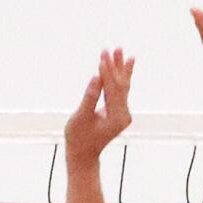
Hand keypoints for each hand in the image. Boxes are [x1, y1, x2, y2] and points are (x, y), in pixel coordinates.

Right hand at [64, 48, 133, 163]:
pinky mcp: (119, 113)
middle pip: (121, 85)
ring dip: (119, 69)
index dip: (107, 71)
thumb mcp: (81, 117)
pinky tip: (123, 67)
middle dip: (116, 66)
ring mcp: (123, 114)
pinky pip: (120, 92)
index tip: (103, 55)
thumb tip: (96, 78)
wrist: (83, 155)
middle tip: (116, 48)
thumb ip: (90, 97)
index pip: (113, 89)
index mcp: (117, 117)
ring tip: (121, 52)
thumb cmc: (79, 138)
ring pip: (122, 87)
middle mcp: (124, 115)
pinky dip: (118, 78)